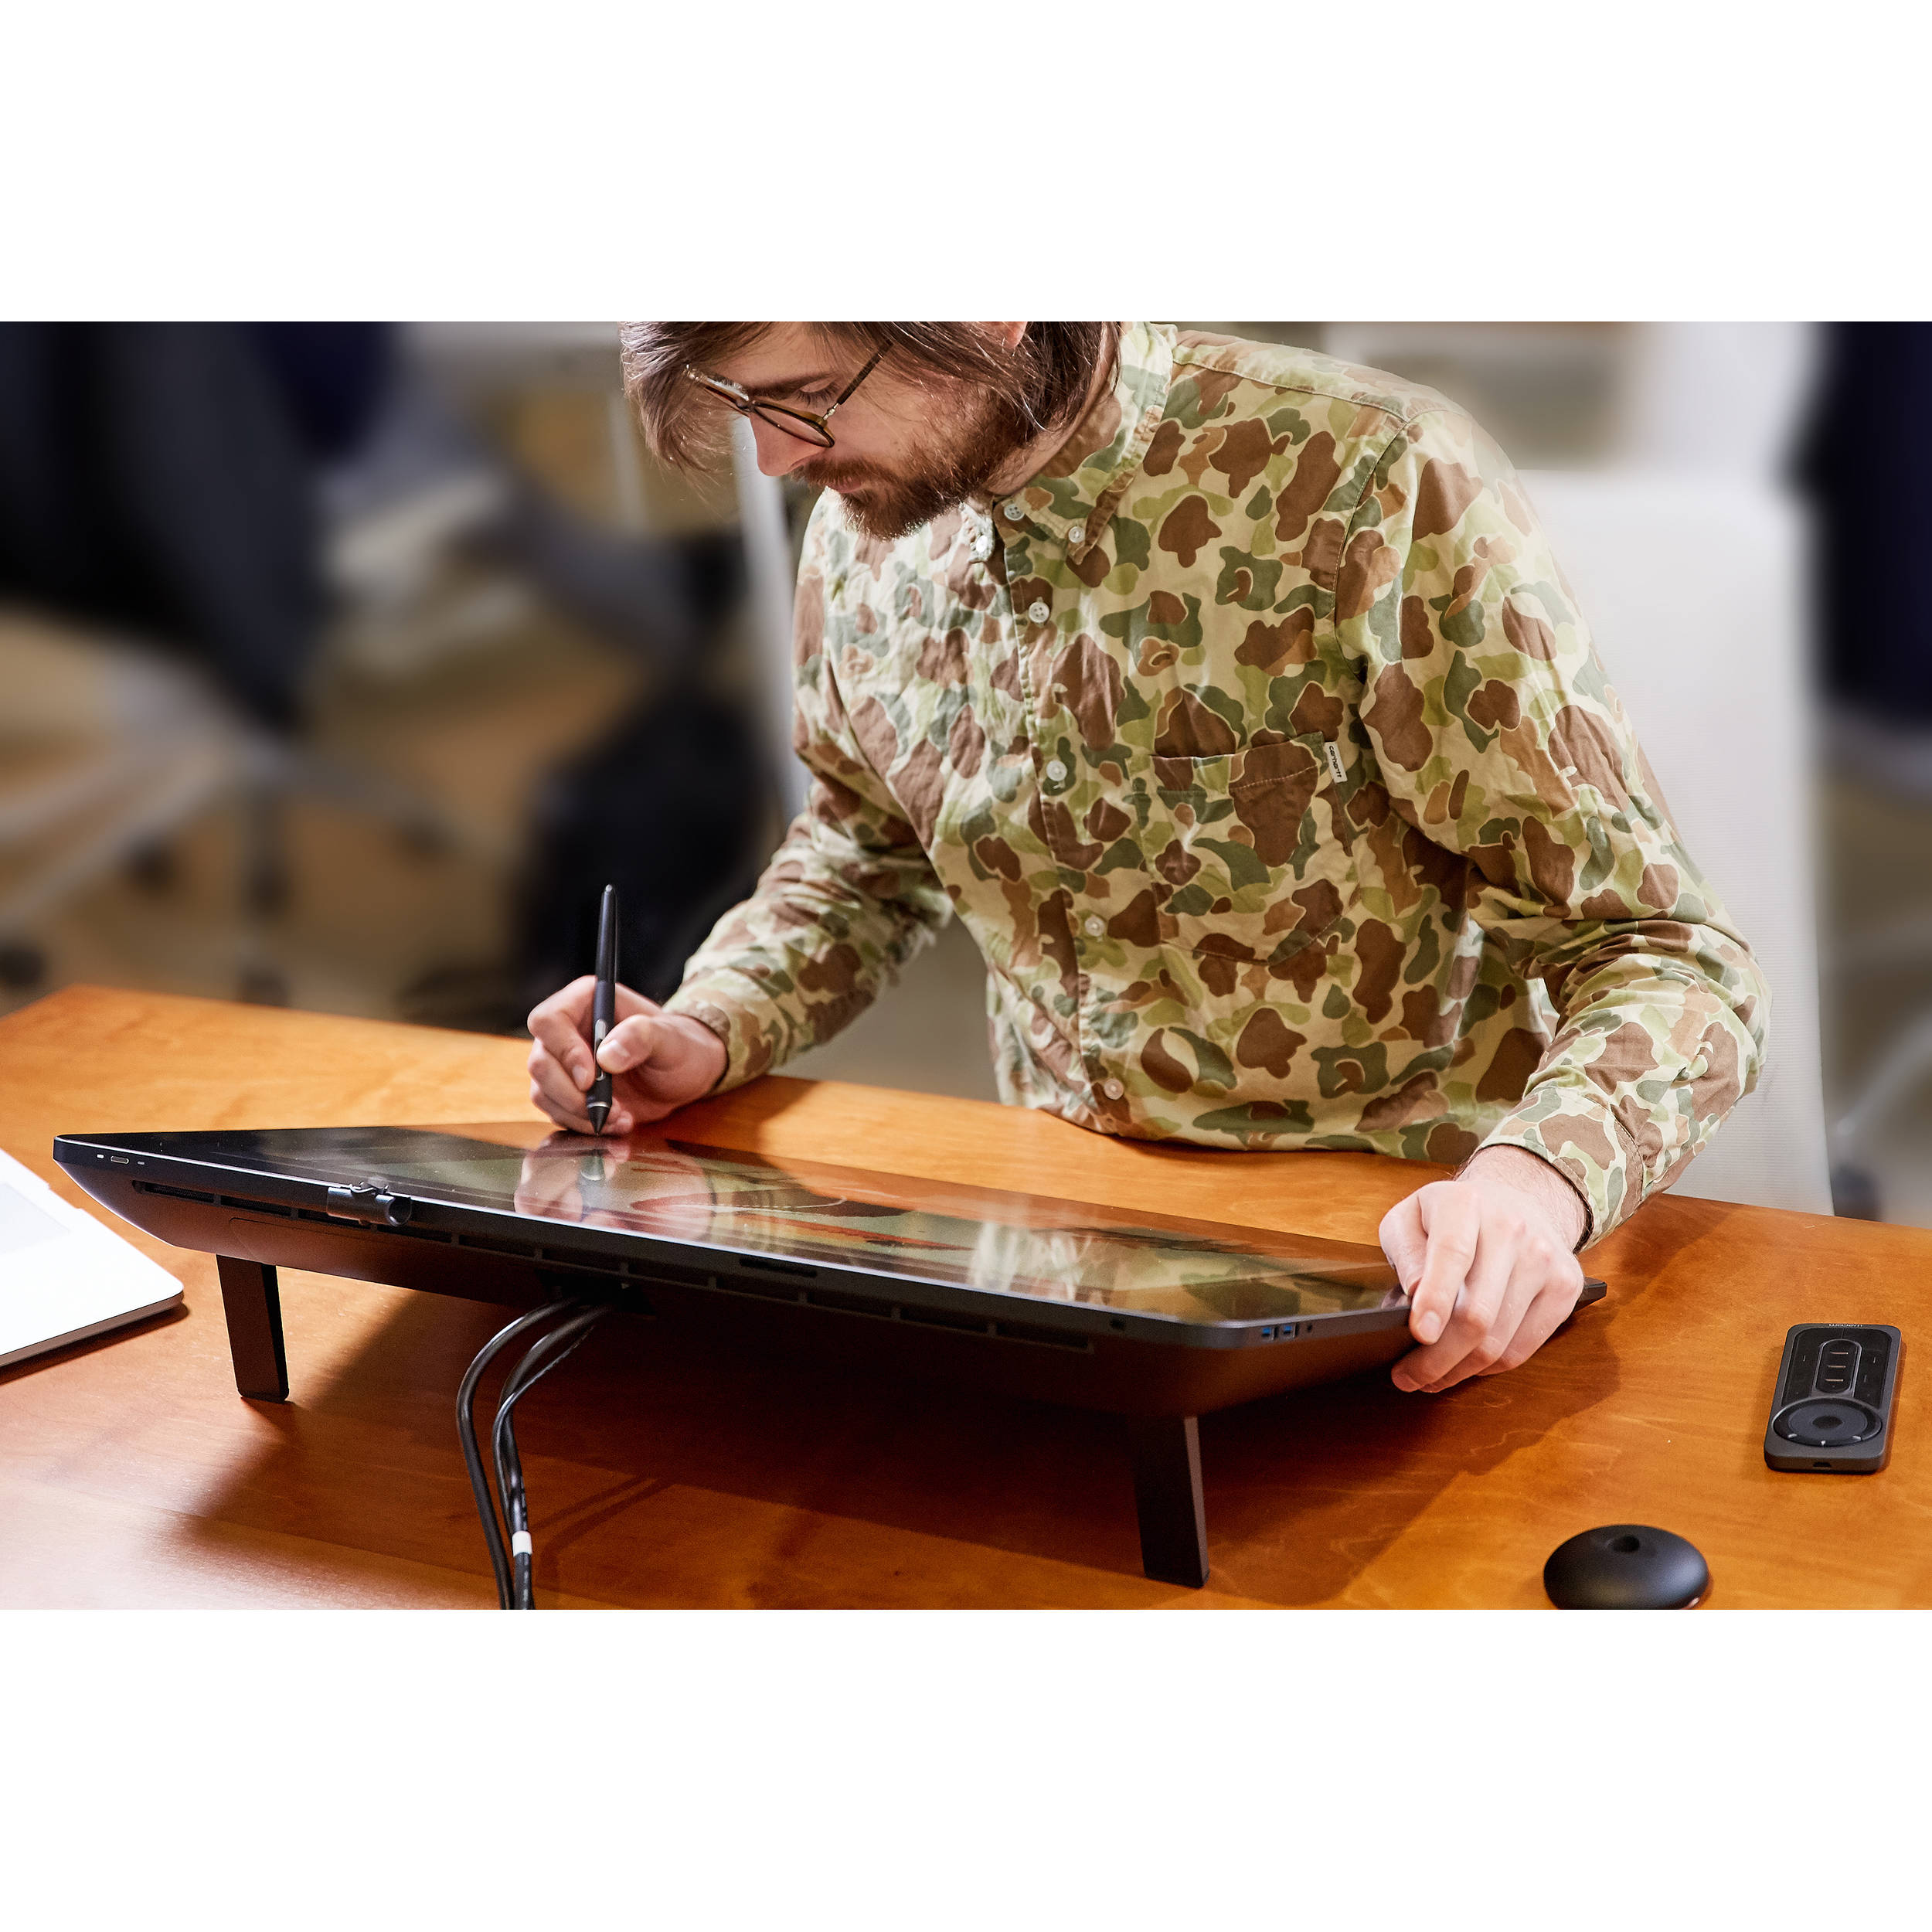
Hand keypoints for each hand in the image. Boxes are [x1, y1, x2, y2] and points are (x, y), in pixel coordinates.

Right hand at [525, 976, 726, 1135]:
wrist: (683, 1074)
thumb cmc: (679, 1045)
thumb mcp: (669, 1039)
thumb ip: (641, 1037)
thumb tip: (606, 1055)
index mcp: (585, 1000)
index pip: (549, 1021)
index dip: (564, 1051)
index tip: (590, 1079)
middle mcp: (566, 1029)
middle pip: (541, 1062)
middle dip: (572, 1093)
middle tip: (609, 1108)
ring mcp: (562, 1062)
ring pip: (543, 1091)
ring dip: (579, 1113)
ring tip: (621, 1118)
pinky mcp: (566, 1091)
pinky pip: (556, 1111)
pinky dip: (582, 1124)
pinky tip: (615, 1123)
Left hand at [1379, 1145, 1587, 1393]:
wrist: (1515, 1202)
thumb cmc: (1450, 1218)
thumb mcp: (1409, 1218)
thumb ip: (1405, 1251)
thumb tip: (1415, 1293)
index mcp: (1464, 1203)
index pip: (1452, 1254)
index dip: (1436, 1299)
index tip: (1419, 1334)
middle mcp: (1511, 1228)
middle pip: (1477, 1312)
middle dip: (1437, 1357)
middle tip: (1408, 1378)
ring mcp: (1545, 1259)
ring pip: (1500, 1339)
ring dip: (1459, 1370)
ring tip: (1430, 1377)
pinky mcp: (1566, 1287)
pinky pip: (1524, 1347)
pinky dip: (1490, 1367)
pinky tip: (1466, 1366)